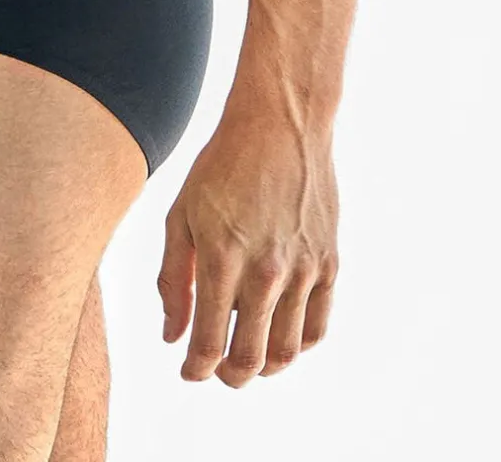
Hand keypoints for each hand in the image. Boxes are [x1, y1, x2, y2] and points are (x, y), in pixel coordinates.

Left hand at [157, 108, 339, 384]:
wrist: (280, 124)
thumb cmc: (222, 166)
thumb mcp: (182, 215)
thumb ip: (174, 280)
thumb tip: (172, 337)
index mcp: (222, 258)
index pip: (209, 344)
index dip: (195, 369)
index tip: (188, 371)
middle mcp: (266, 271)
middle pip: (250, 359)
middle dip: (227, 376)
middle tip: (215, 370)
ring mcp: (303, 270)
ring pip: (286, 352)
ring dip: (263, 367)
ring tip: (245, 357)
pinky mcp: (328, 264)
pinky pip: (317, 328)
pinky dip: (297, 346)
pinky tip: (278, 336)